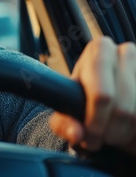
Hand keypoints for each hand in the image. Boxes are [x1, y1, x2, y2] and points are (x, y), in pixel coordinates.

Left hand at [50, 37, 135, 154]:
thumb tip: (76, 134)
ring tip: (113, 136)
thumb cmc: (84, 97)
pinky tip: (127, 131)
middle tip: (101, 141)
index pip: (101, 95)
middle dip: (110, 133)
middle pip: (122, 108)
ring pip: (135, 114)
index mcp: (98, 50)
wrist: (109, 92)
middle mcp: (125, 52)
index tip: (89, 139)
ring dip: (124, 134)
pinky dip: (135, 130)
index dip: (96, 123)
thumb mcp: (67, 108)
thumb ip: (63, 123)